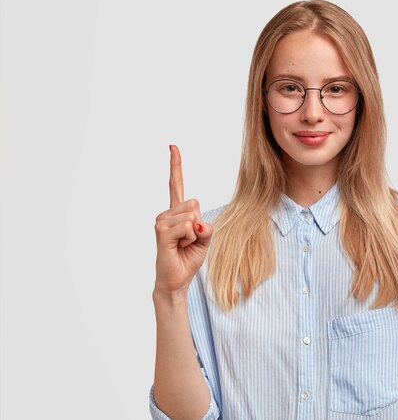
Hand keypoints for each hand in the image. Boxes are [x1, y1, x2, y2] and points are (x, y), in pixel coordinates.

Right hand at [153, 145, 212, 296]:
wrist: (177, 280)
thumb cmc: (188, 258)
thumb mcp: (205, 239)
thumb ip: (206, 227)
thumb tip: (196, 223)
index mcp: (177, 211)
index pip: (175, 183)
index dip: (175, 165)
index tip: (172, 146)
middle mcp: (166, 213)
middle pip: (194, 203)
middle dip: (199, 223)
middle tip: (188, 240)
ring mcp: (162, 222)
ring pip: (192, 216)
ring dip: (194, 235)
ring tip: (182, 245)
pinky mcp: (161, 233)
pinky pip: (187, 226)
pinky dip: (190, 239)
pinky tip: (178, 247)